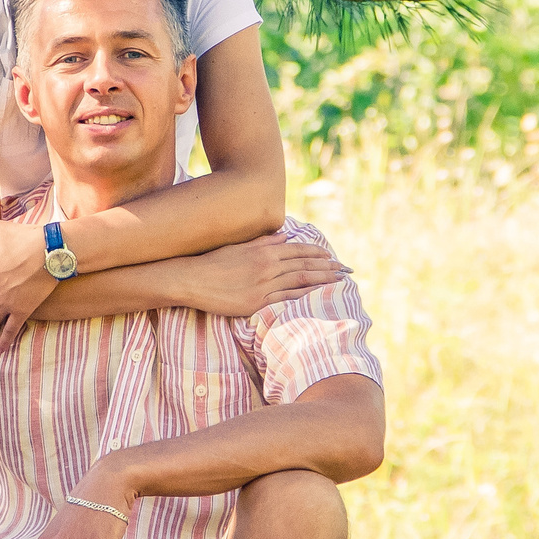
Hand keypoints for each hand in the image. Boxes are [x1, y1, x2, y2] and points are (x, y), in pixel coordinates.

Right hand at [175, 233, 348, 316]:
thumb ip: (264, 242)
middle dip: (328, 267)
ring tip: (339, 282)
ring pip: (301, 281)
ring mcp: (263, 284)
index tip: (332, 257)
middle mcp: (268, 265)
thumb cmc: (213, 262)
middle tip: (347, 270)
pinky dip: (305, 297)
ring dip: (323, 281)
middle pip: (305, 265)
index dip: (318, 253)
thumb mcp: (240, 246)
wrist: (192, 279)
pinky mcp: (257, 302)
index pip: (299, 250)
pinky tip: (317, 297)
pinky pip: (287, 299)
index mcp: (264, 250)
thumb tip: (283, 237)